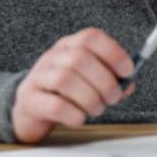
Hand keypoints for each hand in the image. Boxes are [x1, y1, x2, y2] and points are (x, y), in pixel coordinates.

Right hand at [11, 27, 135, 142]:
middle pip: (80, 58)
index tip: (127, 70)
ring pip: (66, 79)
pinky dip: (74, 114)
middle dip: (104, 81)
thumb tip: (128, 84)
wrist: (29, 108)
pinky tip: (80, 118)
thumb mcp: (87, 79)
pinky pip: (54, 105)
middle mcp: (53, 57)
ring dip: (90, 98)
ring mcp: (38, 76)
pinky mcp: (30, 100)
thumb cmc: (64, 92)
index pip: (90, 37)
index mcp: (70, 45)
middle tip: (113, 98)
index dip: (113, 52)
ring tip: (97, 109)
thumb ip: (110, 79)